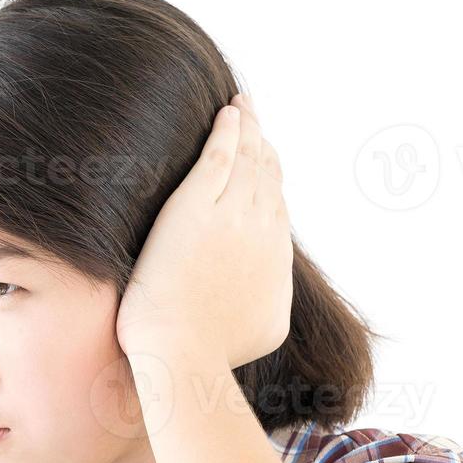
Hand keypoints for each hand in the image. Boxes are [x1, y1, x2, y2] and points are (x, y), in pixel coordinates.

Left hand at [115, 92, 292, 369]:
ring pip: (246, 158)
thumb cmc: (211, 353)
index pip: (277, 206)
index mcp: (275, 256)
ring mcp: (232, 214)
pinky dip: (228, 130)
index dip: (271, 179)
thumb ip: (269, 300)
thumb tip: (267, 294)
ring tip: (241, 108)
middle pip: (266, 174)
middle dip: (262, 144)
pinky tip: (228, 112)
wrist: (185, 355)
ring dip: (246, 128)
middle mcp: (262, 228)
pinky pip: (219, 154)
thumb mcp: (264, 329)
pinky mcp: (196, 205)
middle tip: (254, 120)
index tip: (264, 163)